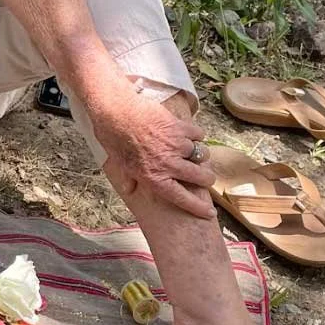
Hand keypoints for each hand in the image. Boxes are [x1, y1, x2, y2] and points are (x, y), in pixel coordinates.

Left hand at [89, 91, 216, 218]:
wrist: (116, 111)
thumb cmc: (114, 138)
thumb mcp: (119, 164)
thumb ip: (129, 179)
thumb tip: (129, 191)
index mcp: (153, 178)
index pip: (181, 198)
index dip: (198, 207)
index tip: (209, 213)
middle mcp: (168, 164)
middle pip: (200, 177)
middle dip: (207, 180)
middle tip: (207, 178)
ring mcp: (176, 145)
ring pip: (201, 155)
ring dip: (200, 155)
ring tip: (195, 153)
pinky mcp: (180, 127)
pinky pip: (198, 134)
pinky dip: (196, 135)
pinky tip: (190, 134)